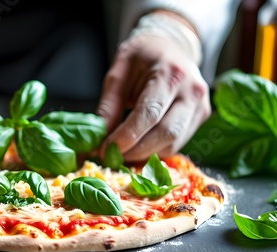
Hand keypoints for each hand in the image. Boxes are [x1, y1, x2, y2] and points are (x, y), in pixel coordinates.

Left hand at [97, 32, 209, 161]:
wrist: (169, 46)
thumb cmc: (142, 58)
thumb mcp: (118, 72)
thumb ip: (109, 105)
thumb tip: (100, 136)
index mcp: (170, 73)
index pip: (149, 113)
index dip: (126, 136)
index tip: (105, 149)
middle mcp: (192, 90)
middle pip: (165, 133)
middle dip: (135, 150)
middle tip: (111, 156)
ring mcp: (200, 105)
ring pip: (173, 143)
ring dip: (144, 154)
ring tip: (122, 153)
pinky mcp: (201, 116)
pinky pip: (177, 143)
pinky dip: (155, 150)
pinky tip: (138, 147)